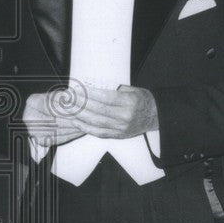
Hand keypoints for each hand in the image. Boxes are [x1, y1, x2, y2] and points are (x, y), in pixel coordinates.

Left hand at [24, 84, 157, 142]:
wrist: (156, 117)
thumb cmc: (142, 100)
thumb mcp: (132, 89)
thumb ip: (114, 89)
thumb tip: (93, 86)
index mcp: (130, 102)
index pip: (106, 98)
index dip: (90, 94)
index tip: (77, 88)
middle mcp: (125, 117)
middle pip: (98, 110)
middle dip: (80, 103)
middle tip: (67, 97)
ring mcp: (121, 128)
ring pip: (96, 122)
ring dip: (79, 115)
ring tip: (67, 108)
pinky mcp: (117, 136)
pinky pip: (98, 132)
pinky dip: (85, 127)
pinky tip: (76, 121)